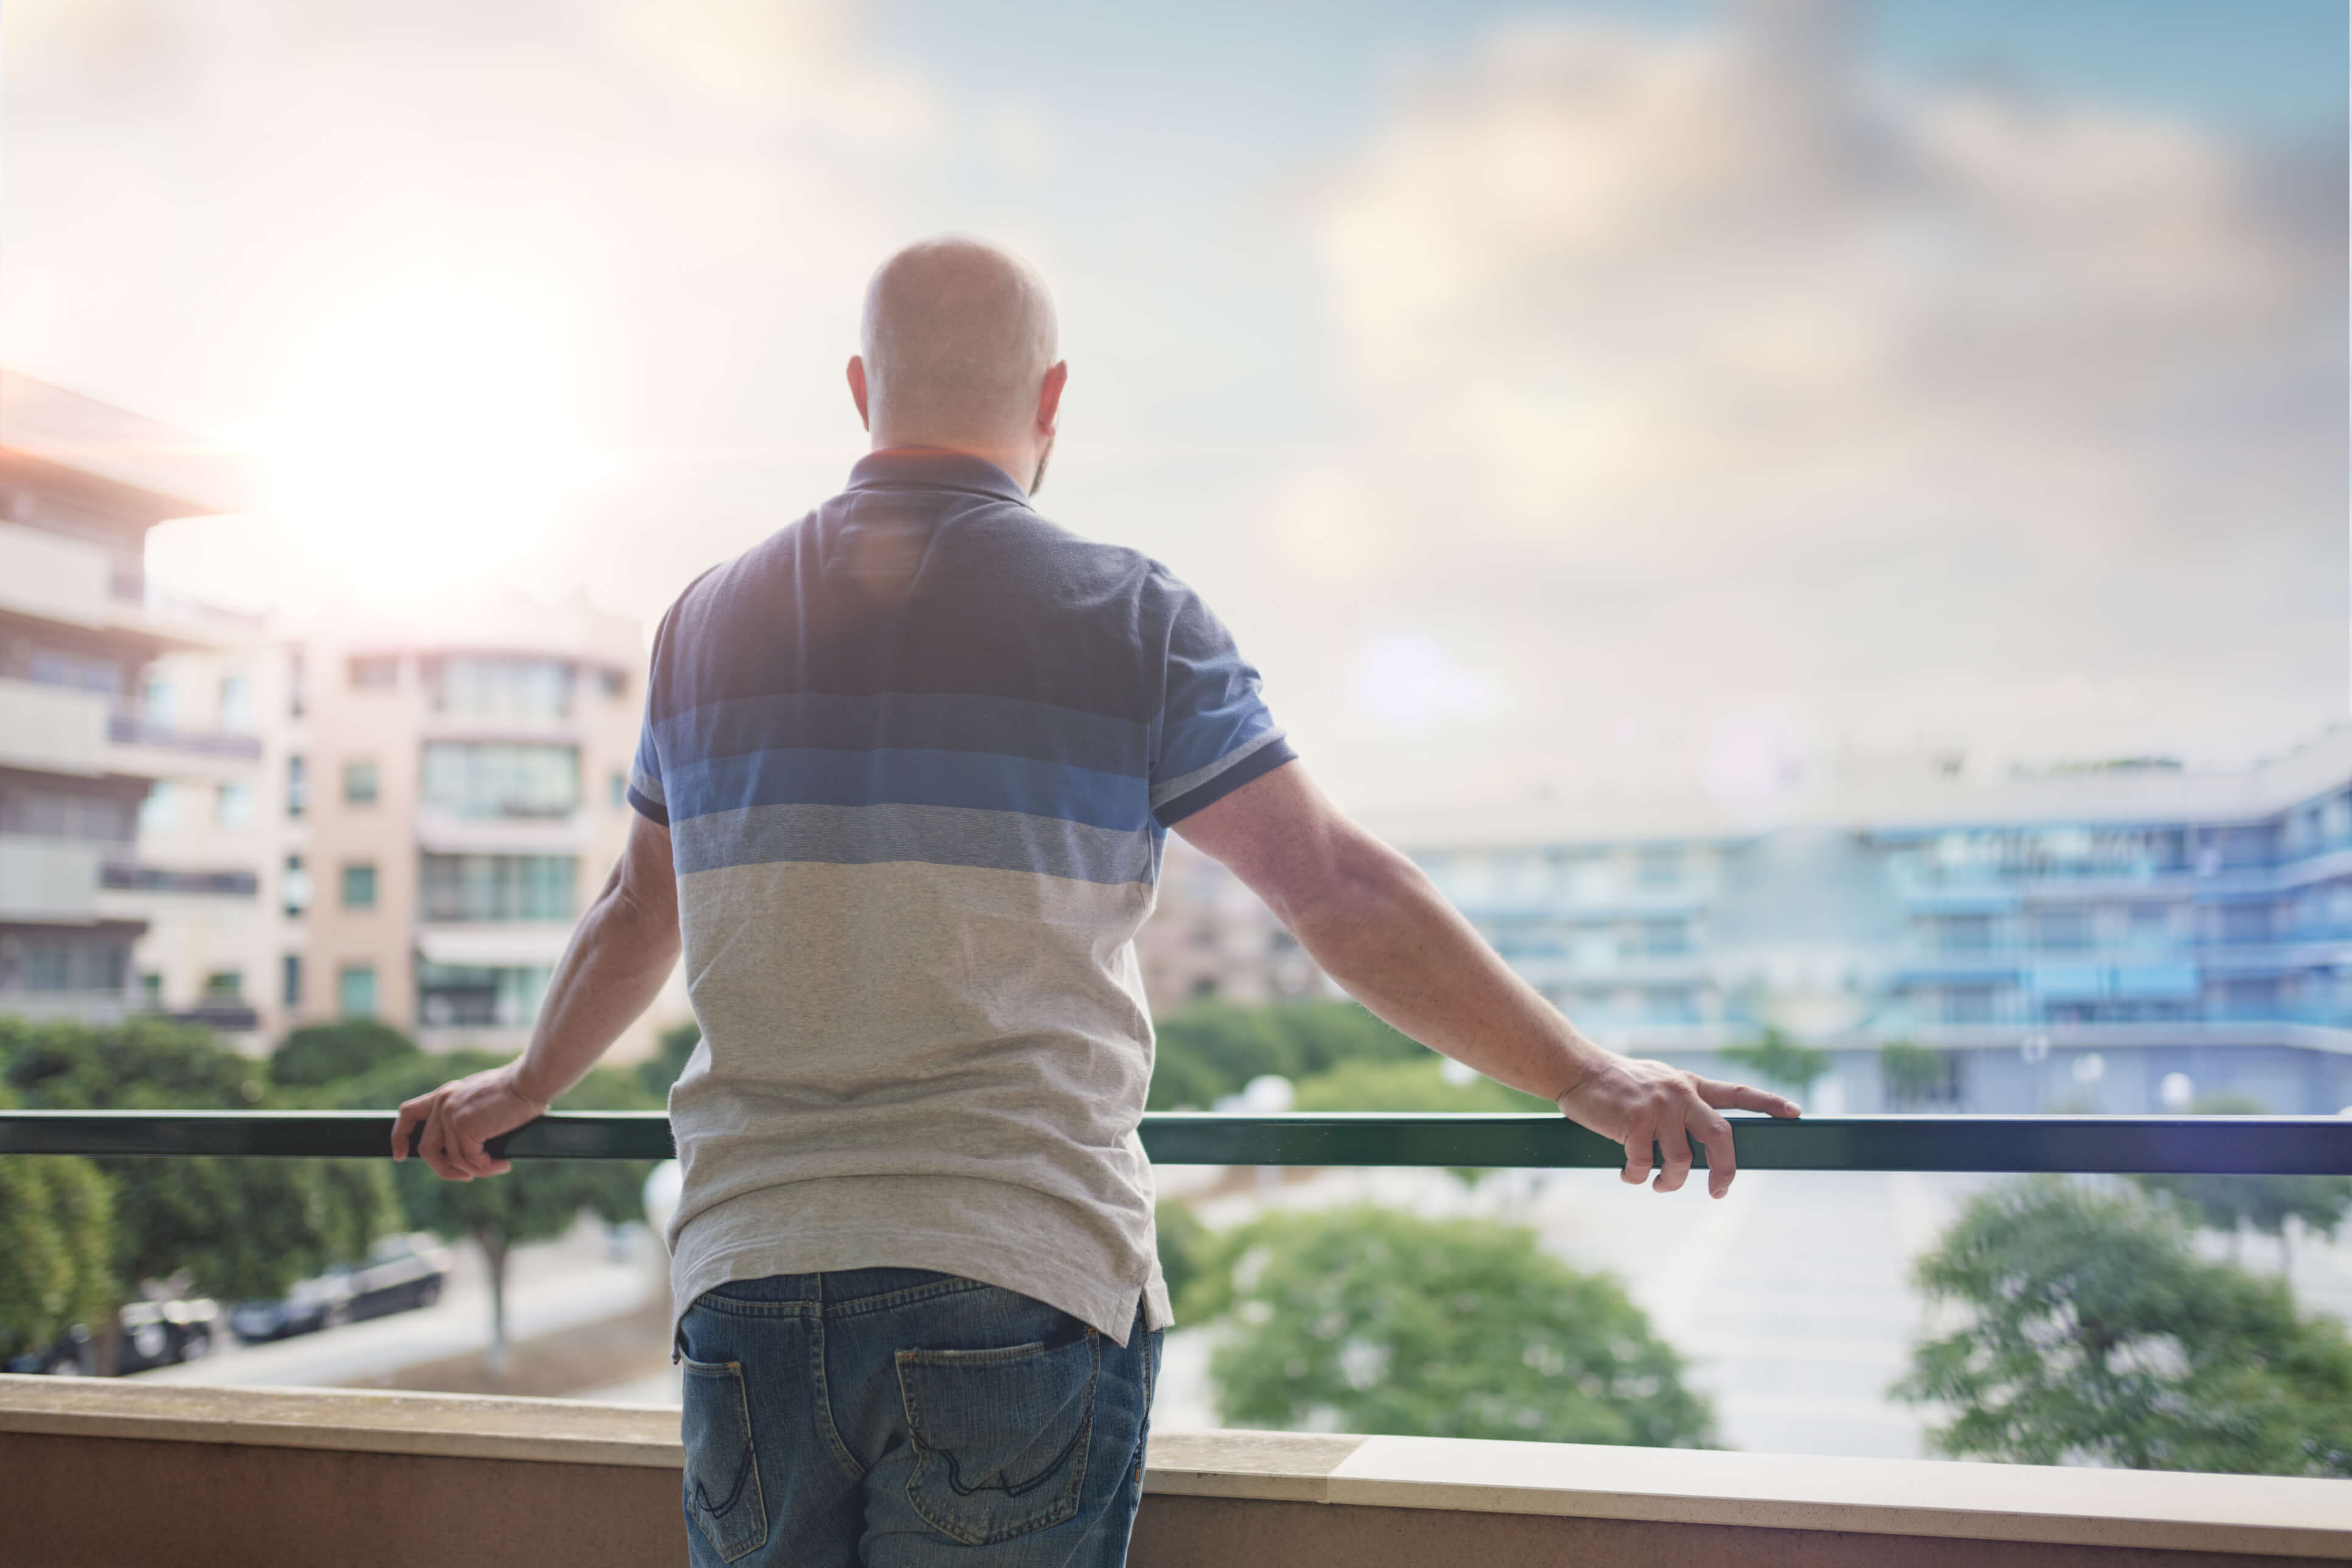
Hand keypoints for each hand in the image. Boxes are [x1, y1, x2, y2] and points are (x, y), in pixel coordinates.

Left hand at [390, 1064, 549, 1180]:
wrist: (530, 1081)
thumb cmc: (516, 1091)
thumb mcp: (481, 1099)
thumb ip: (465, 1115)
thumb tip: (464, 1150)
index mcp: (445, 1095)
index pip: (408, 1113)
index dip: (400, 1136)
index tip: (402, 1155)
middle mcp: (443, 1103)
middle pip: (426, 1149)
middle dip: (445, 1169)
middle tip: (468, 1176)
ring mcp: (451, 1115)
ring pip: (453, 1159)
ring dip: (475, 1170)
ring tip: (497, 1167)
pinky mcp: (465, 1126)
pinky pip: (470, 1159)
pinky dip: (487, 1167)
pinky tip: (502, 1163)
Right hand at [1555, 1053, 1800, 1198]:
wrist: (1577, 1069)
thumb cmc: (1614, 1083)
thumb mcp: (1656, 1083)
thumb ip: (1680, 1103)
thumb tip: (1695, 1141)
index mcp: (1690, 1085)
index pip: (1737, 1093)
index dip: (1768, 1104)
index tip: (1795, 1114)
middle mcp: (1680, 1093)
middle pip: (1720, 1137)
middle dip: (1725, 1171)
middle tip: (1720, 1191)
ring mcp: (1659, 1107)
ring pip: (1680, 1161)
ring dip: (1669, 1181)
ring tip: (1656, 1183)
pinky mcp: (1634, 1120)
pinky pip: (1643, 1164)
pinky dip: (1636, 1177)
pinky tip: (1627, 1174)